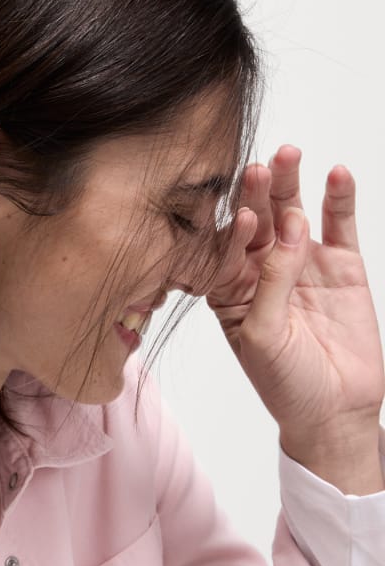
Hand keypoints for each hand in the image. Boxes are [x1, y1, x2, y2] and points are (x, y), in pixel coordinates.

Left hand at [205, 146, 384, 462]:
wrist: (335, 411)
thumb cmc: (285, 383)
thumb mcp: (265, 337)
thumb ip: (272, 283)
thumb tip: (290, 229)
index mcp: (228, 287)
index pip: (224, 247)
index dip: (231, 230)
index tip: (239, 216)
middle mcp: (261, 268)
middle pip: (256, 219)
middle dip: (255, 193)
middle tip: (259, 166)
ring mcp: (302, 261)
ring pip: (292, 211)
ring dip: (290, 182)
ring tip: (289, 154)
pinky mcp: (341, 264)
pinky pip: (339, 223)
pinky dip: (339, 198)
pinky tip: (337, 174)